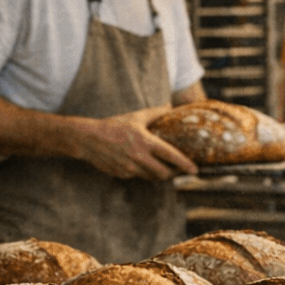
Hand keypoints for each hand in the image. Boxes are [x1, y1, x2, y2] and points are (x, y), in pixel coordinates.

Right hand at [65, 106, 198, 179]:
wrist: (88, 139)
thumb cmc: (113, 125)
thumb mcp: (135, 116)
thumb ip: (155, 113)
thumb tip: (170, 106)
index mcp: (145, 141)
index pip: (170, 155)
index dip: (185, 163)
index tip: (195, 169)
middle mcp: (138, 157)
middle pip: (163, 173)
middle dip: (173, 173)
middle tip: (179, 170)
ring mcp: (129, 168)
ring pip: (151, 177)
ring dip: (159, 175)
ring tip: (164, 169)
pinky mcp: (122, 174)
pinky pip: (137, 176)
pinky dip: (143, 173)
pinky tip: (142, 165)